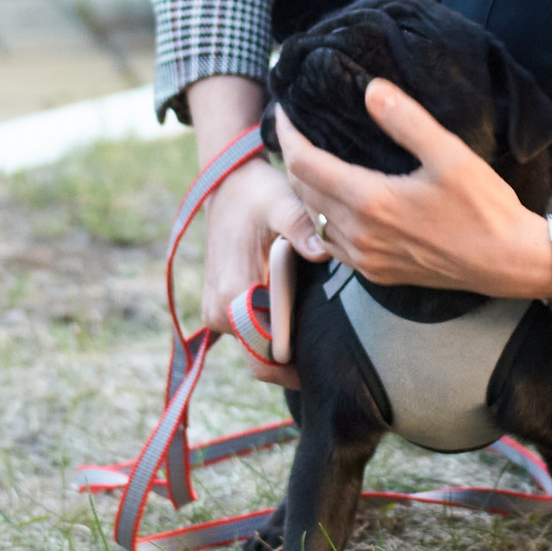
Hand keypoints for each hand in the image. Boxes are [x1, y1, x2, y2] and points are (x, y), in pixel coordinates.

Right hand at [197, 157, 321, 385]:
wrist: (227, 184)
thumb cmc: (258, 194)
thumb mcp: (282, 204)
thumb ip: (301, 227)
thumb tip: (323, 251)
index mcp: (233, 297)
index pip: (267, 359)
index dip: (300, 366)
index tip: (334, 358)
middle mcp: (219, 313)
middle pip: (264, 359)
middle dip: (297, 356)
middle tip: (335, 342)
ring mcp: (216, 313)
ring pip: (258, 348)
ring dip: (287, 340)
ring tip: (319, 320)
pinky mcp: (220, 308)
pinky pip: (250, 334)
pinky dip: (273, 329)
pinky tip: (297, 311)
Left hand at [278, 78, 551, 300]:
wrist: (510, 262)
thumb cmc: (485, 208)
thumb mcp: (450, 155)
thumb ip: (407, 121)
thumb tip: (371, 89)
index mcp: (370, 202)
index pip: (304, 164)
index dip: (288, 135)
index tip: (286, 111)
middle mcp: (358, 235)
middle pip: (302, 191)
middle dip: (294, 157)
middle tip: (296, 129)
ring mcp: (366, 259)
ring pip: (314, 219)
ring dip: (306, 189)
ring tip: (312, 160)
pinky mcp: (377, 273)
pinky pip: (332, 244)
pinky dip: (323, 218)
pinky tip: (336, 202)